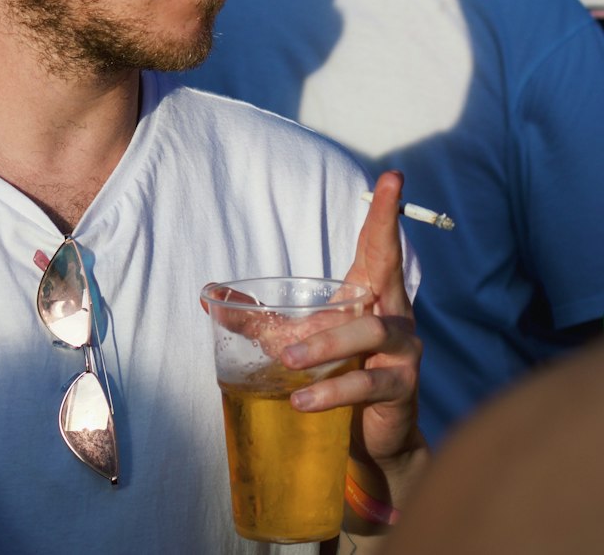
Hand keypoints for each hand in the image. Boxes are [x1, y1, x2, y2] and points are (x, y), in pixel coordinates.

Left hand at [282, 169, 422, 470]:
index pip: (378, 245)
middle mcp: (393, 312)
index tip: (392, 175)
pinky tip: (302, 400)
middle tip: (368, 211)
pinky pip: (367, 383)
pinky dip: (331, 390)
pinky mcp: (401, 388)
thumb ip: (257, 319)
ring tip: (288, 360)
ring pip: (369, 331)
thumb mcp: (295, 340)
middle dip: (383, 235)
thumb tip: (209, 299)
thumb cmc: (337, 372)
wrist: (371, 436)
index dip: (384, 211)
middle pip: (386, 267)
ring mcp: (402, 350)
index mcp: (369, 292)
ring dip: (325, 343)